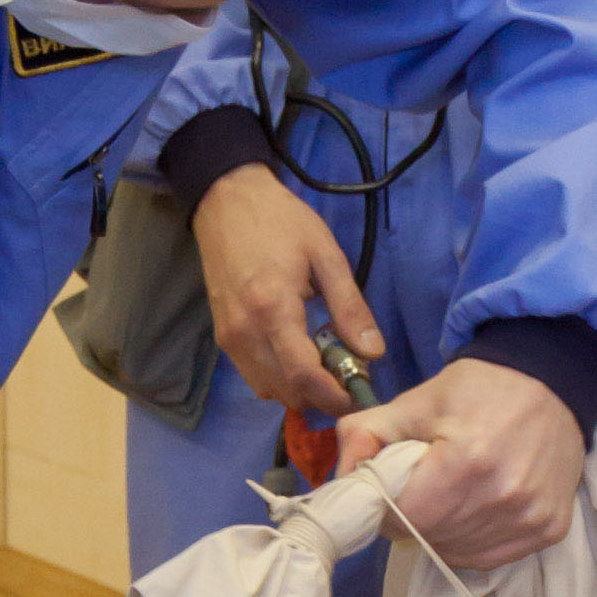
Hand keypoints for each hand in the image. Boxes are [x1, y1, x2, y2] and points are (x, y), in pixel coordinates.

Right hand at [193, 167, 384, 413]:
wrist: (226, 202)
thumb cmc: (281, 221)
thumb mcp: (326, 255)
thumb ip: (350, 307)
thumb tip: (373, 353)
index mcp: (273, 309)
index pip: (304, 376)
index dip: (335, 395)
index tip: (359, 395)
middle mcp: (245, 332)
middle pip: (287, 392)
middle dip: (321, 394)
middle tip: (346, 373)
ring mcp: (229, 338)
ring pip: (268, 390)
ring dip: (299, 389)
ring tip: (323, 361)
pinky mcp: (222, 337)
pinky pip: (254, 375)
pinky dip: (279, 377)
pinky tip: (297, 352)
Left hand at [334, 359, 583, 568]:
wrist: (552, 381)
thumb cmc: (479, 389)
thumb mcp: (413, 402)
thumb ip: (363, 436)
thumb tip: (340, 481)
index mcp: (465, 463)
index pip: (402, 518)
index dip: (386, 508)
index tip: (390, 490)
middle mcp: (503, 497)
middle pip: (430, 538)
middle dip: (412, 519)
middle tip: (421, 489)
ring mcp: (531, 518)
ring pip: (458, 553)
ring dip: (442, 533)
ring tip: (451, 496)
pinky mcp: (550, 529)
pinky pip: (491, 556)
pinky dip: (473, 541)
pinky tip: (476, 508)